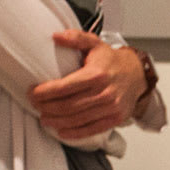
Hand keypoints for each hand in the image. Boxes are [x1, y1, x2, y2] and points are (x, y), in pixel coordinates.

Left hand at [29, 30, 147, 139]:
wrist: (137, 74)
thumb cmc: (112, 61)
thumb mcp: (95, 43)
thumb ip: (76, 38)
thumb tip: (56, 37)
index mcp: (96, 74)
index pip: (64, 87)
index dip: (45, 92)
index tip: (33, 93)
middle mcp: (104, 92)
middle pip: (68, 106)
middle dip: (47, 107)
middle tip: (35, 105)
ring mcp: (110, 108)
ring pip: (77, 119)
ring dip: (56, 121)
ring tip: (44, 118)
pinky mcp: (114, 119)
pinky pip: (91, 129)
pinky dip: (74, 132)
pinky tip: (61, 130)